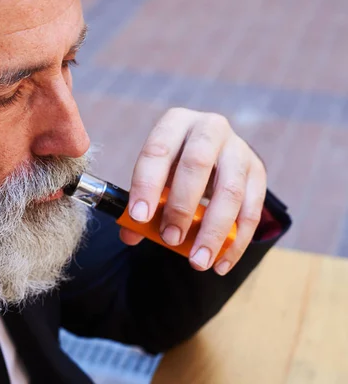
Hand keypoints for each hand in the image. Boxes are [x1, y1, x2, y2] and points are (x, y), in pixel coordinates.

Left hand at [121, 108, 266, 275]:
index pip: (157, 151)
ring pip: (230, 190)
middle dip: (181, 206)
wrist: (213, 154)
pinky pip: (252, 210)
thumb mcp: (156, 177)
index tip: (139, 217)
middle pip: (196, 164)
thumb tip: (130, 233)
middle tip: (170, 240)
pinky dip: (237, 241)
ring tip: (198, 261)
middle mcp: (209, 128)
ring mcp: (238, 148)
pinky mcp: (258, 171)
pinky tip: (221, 263)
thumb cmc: (174, 168)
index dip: (147, 184)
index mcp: (175, 123)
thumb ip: (143, 204)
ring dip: (213, 231)